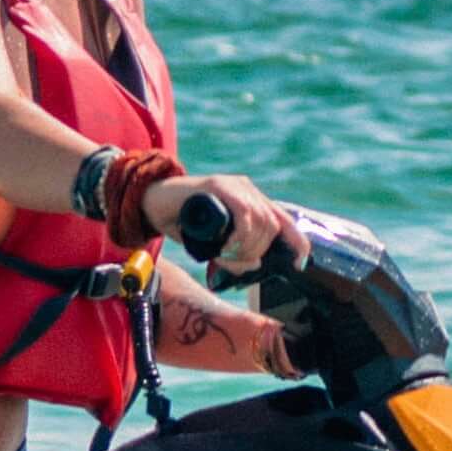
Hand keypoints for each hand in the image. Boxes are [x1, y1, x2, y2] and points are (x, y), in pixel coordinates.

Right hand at [147, 169, 301, 277]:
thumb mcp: (214, 241)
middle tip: (233, 262)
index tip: (299, 263)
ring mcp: (234, 185)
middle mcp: (248, 190)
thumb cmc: (183, 223)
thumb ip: (233, 252)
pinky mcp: (219, 184)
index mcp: (251, 201)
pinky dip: (240, 234)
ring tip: (225, 255)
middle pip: (272, 225)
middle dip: (257, 251)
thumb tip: (254, 265)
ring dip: (247, 246)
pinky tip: (226, 245)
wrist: (151, 202)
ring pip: (260, 220)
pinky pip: (243, 212)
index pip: (284, 220)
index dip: (297, 242)